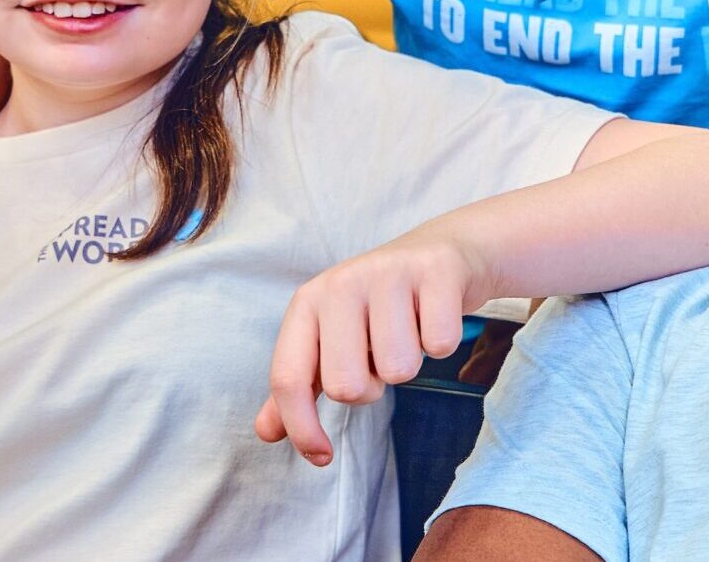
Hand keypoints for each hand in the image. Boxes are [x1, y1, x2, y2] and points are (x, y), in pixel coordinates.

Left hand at [255, 235, 482, 464]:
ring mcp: (388, 273)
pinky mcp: (435, 271)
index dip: (301, 428)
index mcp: (308, 302)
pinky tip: (435, 316)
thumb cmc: (382, 307)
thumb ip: (300, 385)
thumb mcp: (333, 338)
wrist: (443, 252)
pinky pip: (440, 345)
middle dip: (371, 387)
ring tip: (409, 332)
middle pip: (346, 386)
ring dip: (410, 364)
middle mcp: (341, 283)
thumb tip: (265, 432)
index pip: (288, 378)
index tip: (322, 457)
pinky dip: (443, 342)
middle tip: (381, 356)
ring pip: (398, 371)